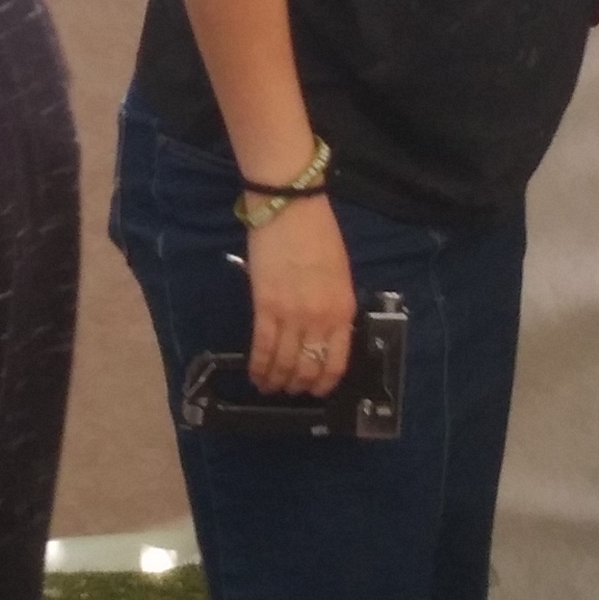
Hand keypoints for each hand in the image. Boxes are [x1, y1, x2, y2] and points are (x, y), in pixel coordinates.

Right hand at [242, 194, 357, 396]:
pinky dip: (259, 366)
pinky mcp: (264, 307)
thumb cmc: (319, 234)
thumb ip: (335, 307)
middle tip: (289, 390)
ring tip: (269, 388)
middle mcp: (319, 319)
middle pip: (308, 366)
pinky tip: (255, 375)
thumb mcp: (340, 275)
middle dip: (298, 385)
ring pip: (284, 362)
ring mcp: (291, 315)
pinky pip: (262, 347)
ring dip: (276, 380)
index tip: (316, 390)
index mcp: (343, 311)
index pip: (336, 361)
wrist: (291, 208)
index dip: (324, 382)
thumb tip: (324, 333)